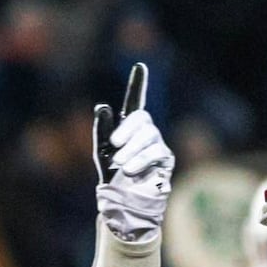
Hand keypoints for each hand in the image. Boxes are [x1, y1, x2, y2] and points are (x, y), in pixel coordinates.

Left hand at [94, 67, 172, 240]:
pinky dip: (141, 160)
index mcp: (128, 127)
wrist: (122, 201)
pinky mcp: (165, 160)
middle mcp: (146, 132)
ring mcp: (157, 144)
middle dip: (127, 130)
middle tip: (114, 145)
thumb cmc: (111, 175)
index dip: (138, 84)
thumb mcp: (101, 151)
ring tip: (120, 164)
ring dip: (132, 150)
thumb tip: (102, 106)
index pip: (135, 101)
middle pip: (142, 119)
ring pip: (149, 137)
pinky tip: (129, 170)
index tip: (140, 66)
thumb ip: (102, 129)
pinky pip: (155, 153)